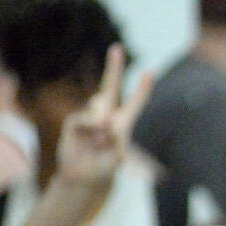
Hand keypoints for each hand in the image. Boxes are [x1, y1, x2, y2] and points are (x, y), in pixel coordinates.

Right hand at [54, 44, 153, 190]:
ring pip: (100, 107)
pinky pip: (85, 119)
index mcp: (122, 123)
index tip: (150, 73)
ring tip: (101, 139)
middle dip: (114, 67)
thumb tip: (104, 120)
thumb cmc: (104, 168)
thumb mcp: (116, 157)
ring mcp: (90, 117)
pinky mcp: (75, 121)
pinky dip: (90, 129)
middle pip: (110, 86)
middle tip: (116, 49)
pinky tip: (91, 139)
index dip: (142, 88)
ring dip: (101, 123)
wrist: (82, 176)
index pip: (134, 103)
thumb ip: (115, 137)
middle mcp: (106, 115)